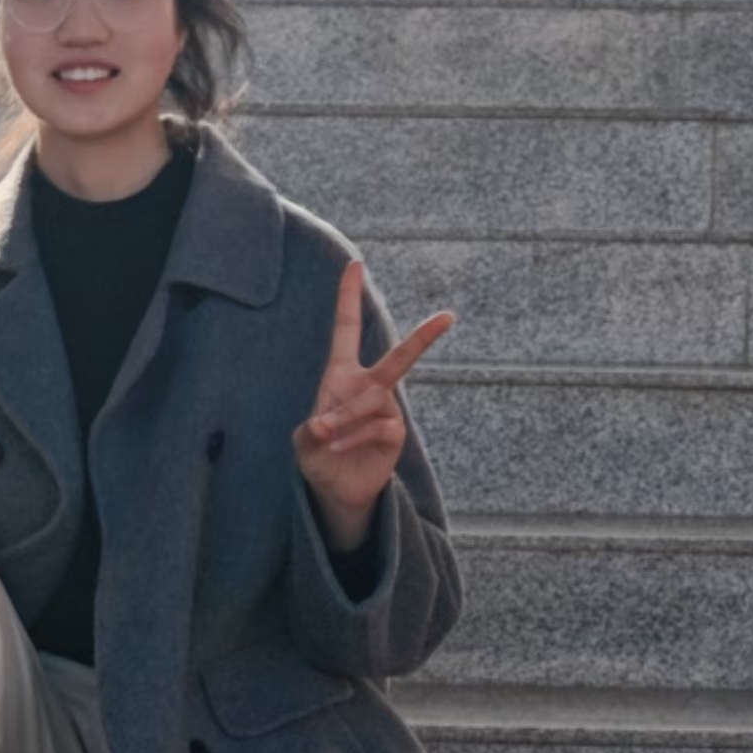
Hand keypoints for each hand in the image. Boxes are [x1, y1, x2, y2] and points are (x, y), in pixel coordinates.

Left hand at [292, 259, 452, 551]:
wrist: (335, 488)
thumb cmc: (318, 454)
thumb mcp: (304, 440)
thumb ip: (311, 429)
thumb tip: (327, 424)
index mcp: (341, 375)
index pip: (346, 329)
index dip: (349, 297)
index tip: (356, 265)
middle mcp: (369, 386)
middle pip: (400, 358)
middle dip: (425, 337)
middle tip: (449, 317)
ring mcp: (386, 409)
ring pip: (372, 400)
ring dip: (345, 419)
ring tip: (327, 437)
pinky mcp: (395, 433)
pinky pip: (378, 426)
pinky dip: (354, 436)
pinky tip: (340, 447)